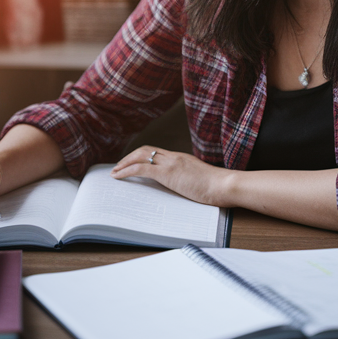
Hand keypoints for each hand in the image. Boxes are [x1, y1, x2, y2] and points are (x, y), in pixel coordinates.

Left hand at [111, 148, 228, 206]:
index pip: (157, 151)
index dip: (141, 155)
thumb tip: (182, 188)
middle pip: (146, 149)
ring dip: (124, 163)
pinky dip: (126, 170)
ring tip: (114, 172)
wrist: (223, 185)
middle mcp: (174, 157)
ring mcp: (171, 163)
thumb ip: (188, 180)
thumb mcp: (199, 180)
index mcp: (181, 158)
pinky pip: (141, 168)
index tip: (132, 163)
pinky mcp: (167, 173)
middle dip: (129, 157)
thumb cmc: (216, 187)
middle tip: (118, 167)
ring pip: (141, 155)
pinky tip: (118, 176)